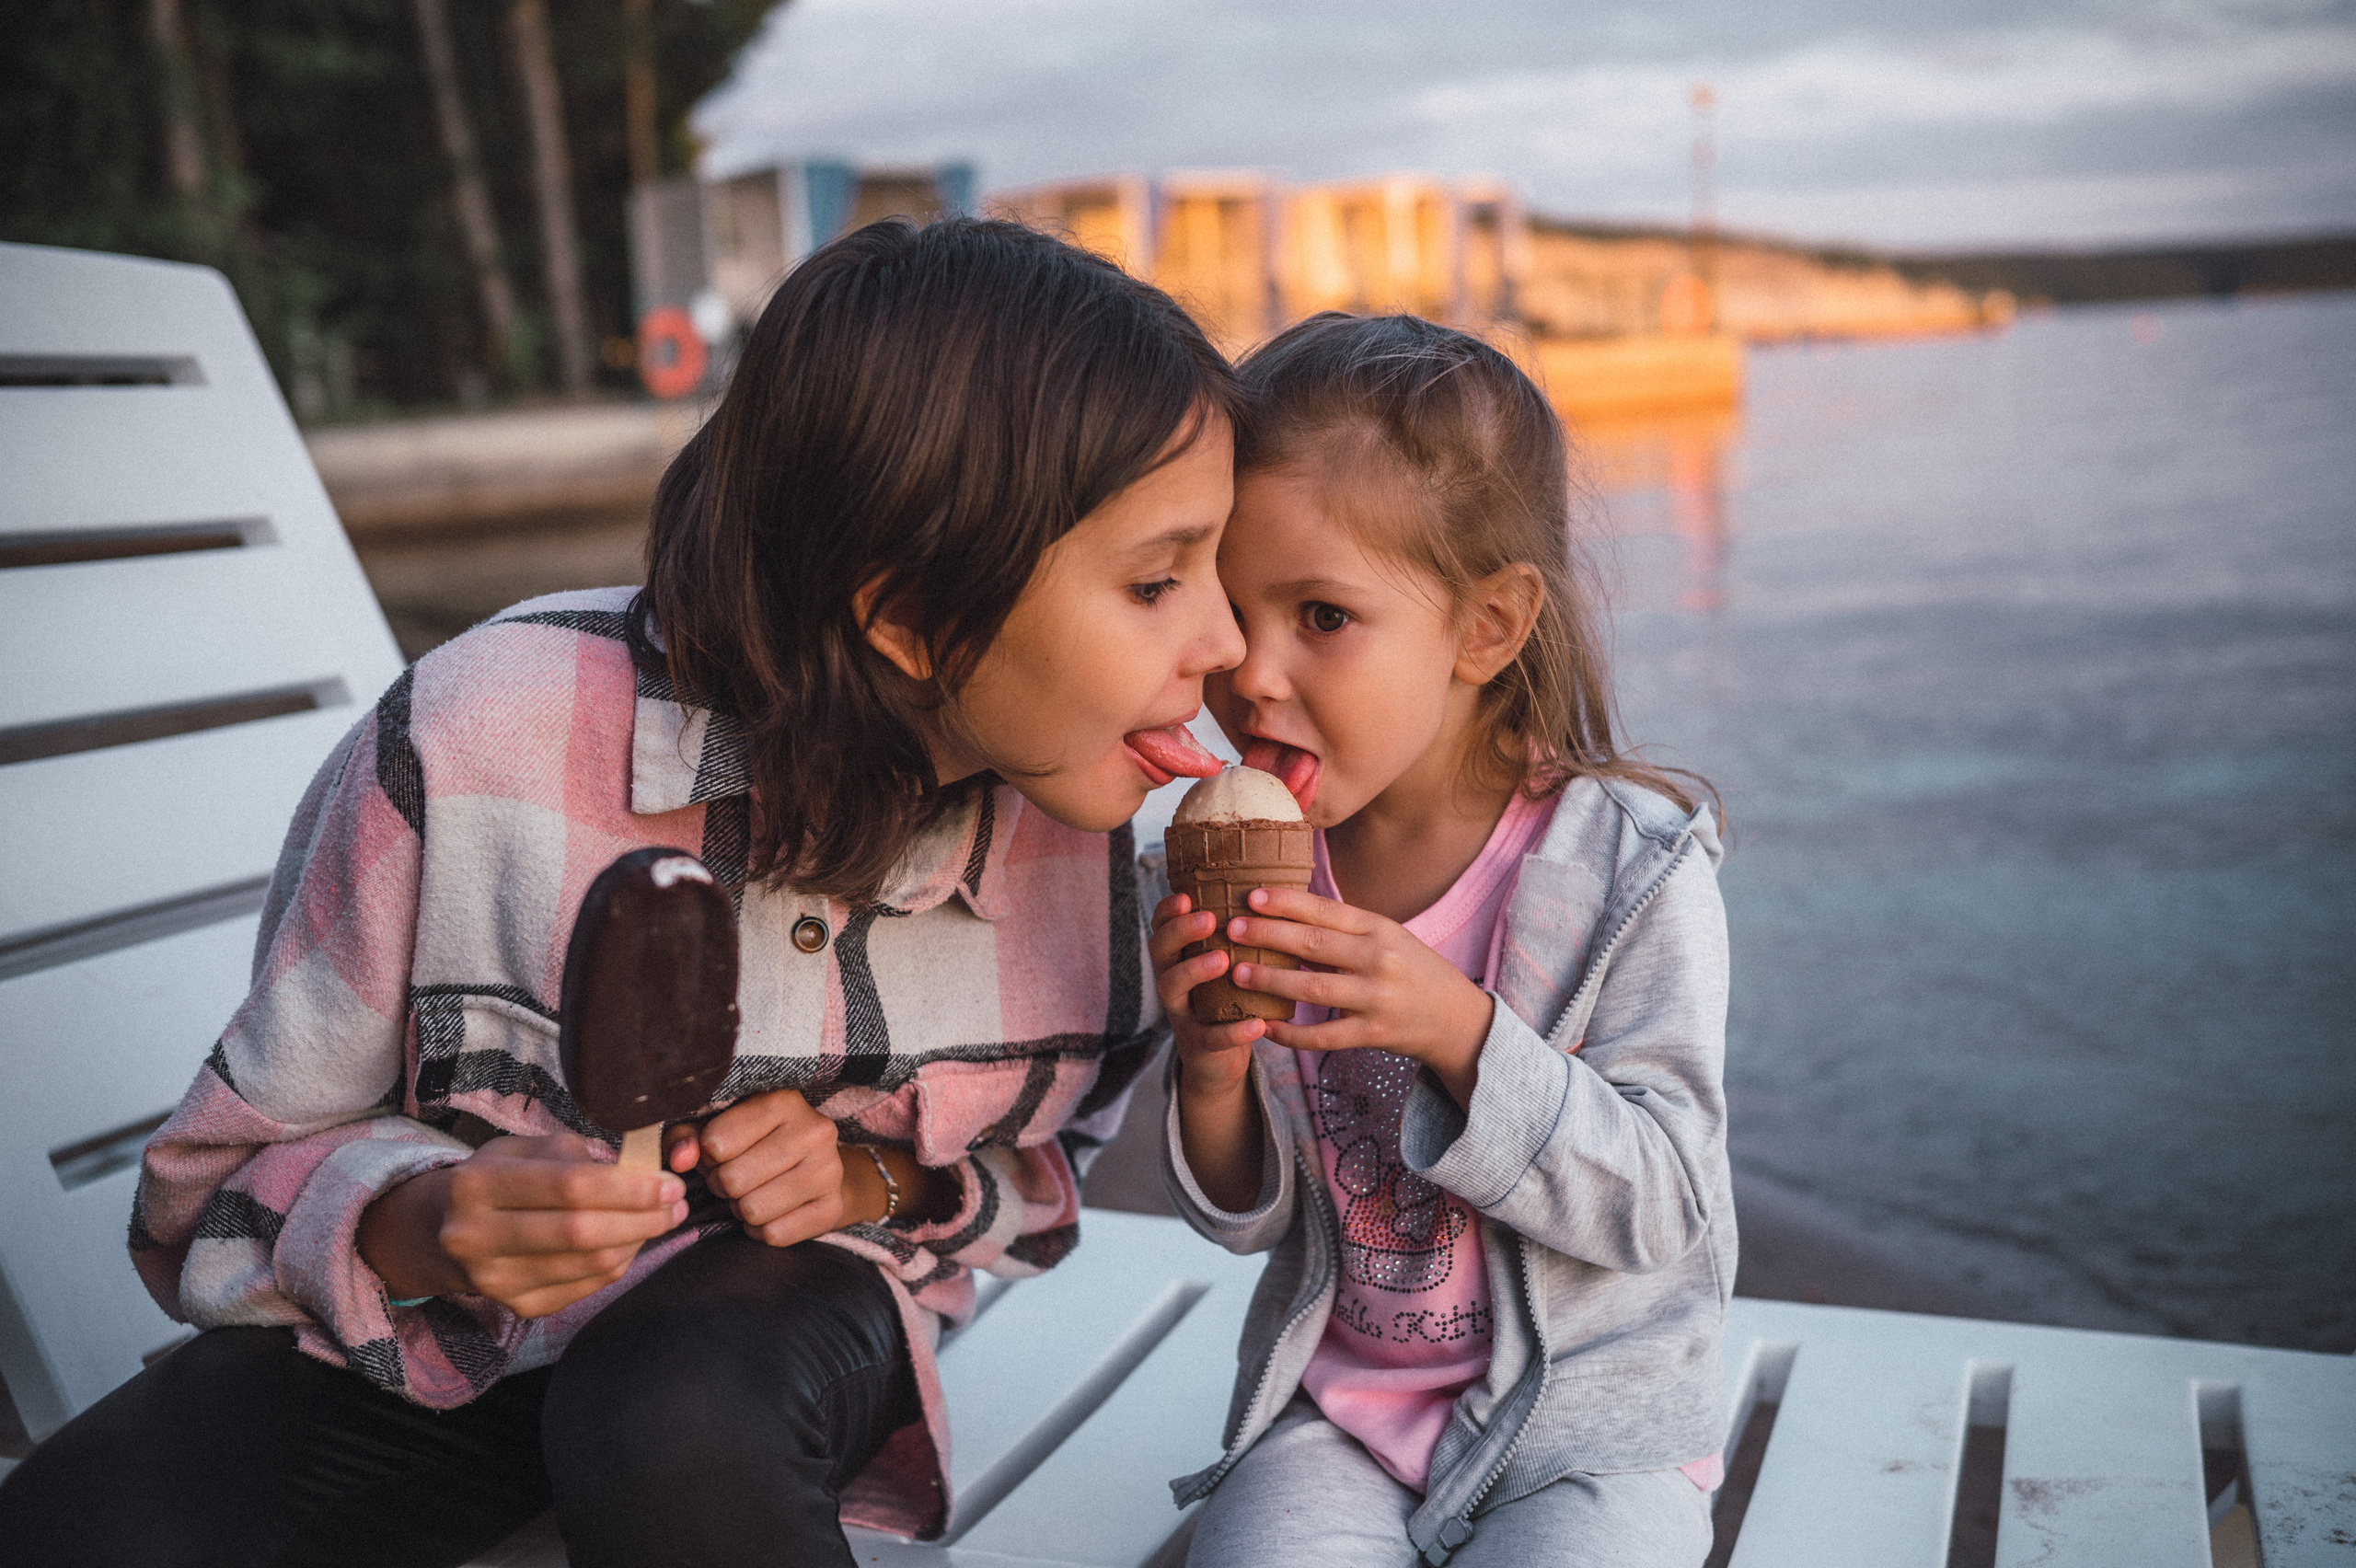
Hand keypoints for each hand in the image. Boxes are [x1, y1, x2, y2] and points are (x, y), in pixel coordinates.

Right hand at [357, 1134, 687, 1319]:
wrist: (442, 1231)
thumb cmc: (498, 1178)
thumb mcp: (523, 1149)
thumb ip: (577, 1154)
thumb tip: (639, 1167)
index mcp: (477, 1185)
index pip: (569, 1186)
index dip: (628, 1187)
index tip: (669, 1182)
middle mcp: (476, 1237)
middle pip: (581, 1232)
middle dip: (642, 1217)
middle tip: (677, 1204)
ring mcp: (494, 1279)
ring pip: (589, 1264)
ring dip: (638, 1241)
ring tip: (661, 1219)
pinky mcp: (515, 1306)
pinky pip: (586, 1287)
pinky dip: (619, 1263)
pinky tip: (629, 1242)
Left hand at [663, 1088, 850, 1245]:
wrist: (814, 1168)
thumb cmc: (753, 1143)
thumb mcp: (715, 1127)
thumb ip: (687, 1137)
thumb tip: (680, 1159)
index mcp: (782, 1100)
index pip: (716, 1143)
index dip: (707, 1156)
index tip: (720, 1153)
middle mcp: (814, 1130)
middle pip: (733, 1180)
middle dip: (724, 1186)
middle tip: (735, 1178)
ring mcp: (829, 1170)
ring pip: (752, 1210)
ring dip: (741, 1209)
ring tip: (753, 1192)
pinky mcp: (833, 1208)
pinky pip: (774, 1235)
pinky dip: (761, 1230)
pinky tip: (771, 1211)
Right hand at [1149, 891, 1269, 1095]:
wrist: (1219, 1060)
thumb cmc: (1228, 998)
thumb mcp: (1228, 963)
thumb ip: (1236, 934)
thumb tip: (1275, 886)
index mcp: (1179, 956)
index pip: (1161, 926)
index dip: (1167, 910)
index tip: (1185, 896)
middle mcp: (1171, 980)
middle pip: (1159, 950)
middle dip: (1180, 932)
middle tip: (1208, 920)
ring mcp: (1182, 1014)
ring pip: (1172, 988)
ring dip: (1196, 971)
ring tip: (1223, 960)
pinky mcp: (1199, 1045)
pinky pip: (1211, 1038)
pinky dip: (1233, 1032)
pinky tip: (1256, 1024)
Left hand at [1225, 885, 1494, 1106]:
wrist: (1458, 1020)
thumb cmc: (1414, 971)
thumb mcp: (1389, 938)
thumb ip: (1346, 928)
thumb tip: (1288, 910)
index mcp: (1381, 929)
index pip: (1327, 910)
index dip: (1287, 902)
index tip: (1252, 895)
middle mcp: (1380, 960)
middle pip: (1315, 944)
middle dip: (1269, 935)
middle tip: (1232, 929)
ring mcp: (1376, 999)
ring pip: (1315, 989)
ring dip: (1272, 981)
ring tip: (1239, 974)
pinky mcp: (1373, 1033)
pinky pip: (1324, 1036)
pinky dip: (1292, 1034)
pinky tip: (1265, 1027)